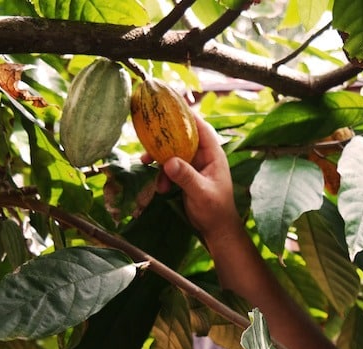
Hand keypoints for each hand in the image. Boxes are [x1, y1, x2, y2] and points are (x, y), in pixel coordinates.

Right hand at [148, 113, 241, 241]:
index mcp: (213, 155)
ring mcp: (193, 166)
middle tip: (146, 138)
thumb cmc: (215, 210)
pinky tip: (160, 188)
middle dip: (164, 139)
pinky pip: (169, 168)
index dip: (188, 115)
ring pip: (172, 153)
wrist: (215, 229)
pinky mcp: (185, 176)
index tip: (170, 105)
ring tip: (147, 165)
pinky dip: (162, 175)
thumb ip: (186, 177)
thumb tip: (168, 162)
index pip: (201, 128)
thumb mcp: (201, 193)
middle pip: (182, 138)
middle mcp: (203, 157)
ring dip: (159, 160)